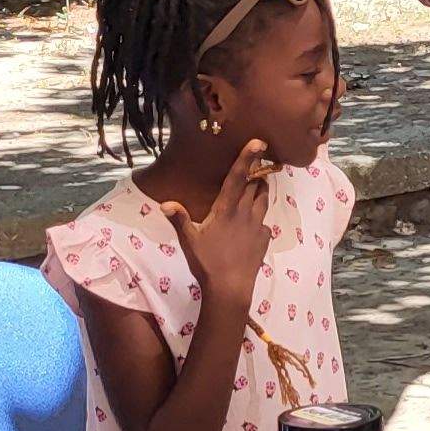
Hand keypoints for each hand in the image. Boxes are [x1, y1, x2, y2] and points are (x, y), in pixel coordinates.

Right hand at [163, 141, 278, 309]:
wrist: (230, 288)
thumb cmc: (207, 263)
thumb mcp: (189, 241)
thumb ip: (179, 219)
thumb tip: (165, 203)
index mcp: (226, 209)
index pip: (238, 177)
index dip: (248, 158)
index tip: (259, 142)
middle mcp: (245, 213)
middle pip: (256, 186)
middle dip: (256, 174)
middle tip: (256, 165)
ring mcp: (258, 226)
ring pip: (264, 201)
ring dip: (262, 191)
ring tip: (260, 185)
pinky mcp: (265, 239)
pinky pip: (265, 223)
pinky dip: (260, 219)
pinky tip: (254, 224)